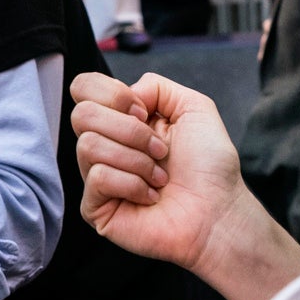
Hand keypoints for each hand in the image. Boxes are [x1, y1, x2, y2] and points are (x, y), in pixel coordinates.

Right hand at [71, 70, 299, 299]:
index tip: (144, 112)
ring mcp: (97, 177)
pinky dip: (132, 183)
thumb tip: (125, 95)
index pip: (83, 88)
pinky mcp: (95, 208)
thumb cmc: (210, 168)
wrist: (218, 213)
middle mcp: (105, 145)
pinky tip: (150, 196)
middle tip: (160, 150)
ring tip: (160, 177)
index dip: (111, 94)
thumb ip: (156, 86)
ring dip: (136, 159)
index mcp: (122, 119)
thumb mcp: (194, 107)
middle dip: (129, 130)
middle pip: (82, 114)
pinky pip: (98, 177)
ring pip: (88, 145)